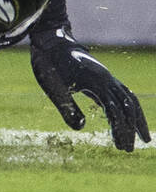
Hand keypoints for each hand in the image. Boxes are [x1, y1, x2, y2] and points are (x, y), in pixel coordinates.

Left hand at [30, 28, 149, 150]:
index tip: (121, 147)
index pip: (115, 110)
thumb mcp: (53, 87)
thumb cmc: (48, 64)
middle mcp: (106, 79)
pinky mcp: (103, 77)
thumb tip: (80, 129)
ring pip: (129, 100)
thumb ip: (66, 107)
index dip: (120, 129)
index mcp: (96, 82)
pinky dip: (129, 108)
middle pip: (127, 107)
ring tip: (143, 138)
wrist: (49, 41)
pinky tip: (127, 119)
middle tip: (127, 150)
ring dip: (136, 119)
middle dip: (130, 129)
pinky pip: (123, 93)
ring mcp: (106, 77)